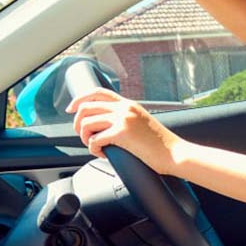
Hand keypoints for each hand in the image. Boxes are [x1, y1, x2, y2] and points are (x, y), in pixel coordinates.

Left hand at [67, 88, 187, 174]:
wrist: (174, 153)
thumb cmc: (160, 144)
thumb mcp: (142, 123)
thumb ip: (126, 119)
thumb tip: (105, 126)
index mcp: (129, 104)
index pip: (98, 92)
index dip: (80, 99)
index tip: (71, 109)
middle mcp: (125, 108)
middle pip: (86, 106)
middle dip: (78, 122)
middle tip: (82, 135)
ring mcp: (123, 119)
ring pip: (87, 122)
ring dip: (84, 137)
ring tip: (95, 146)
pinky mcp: (122, 133)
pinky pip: (94, 140)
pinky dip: (93, 149)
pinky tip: (103, 153)